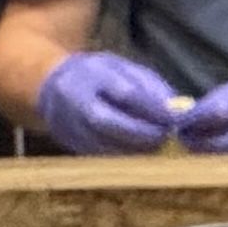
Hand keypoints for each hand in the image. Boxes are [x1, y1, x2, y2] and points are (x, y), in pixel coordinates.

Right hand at [35, 52, 180, 154]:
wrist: (51, 84)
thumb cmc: (98, 75)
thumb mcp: (123, 68)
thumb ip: (150, 87)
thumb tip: (176, 111)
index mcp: (92, 74)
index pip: (124, 93)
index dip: (152, 108)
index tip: (175, 118)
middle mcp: (75, 99)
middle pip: (108, 122)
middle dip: (141, 133)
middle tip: (165, 137)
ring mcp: (67, 124)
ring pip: (102, 145)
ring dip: (134, 150)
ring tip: (156, 147)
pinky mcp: (69, 144)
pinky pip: (99, 156)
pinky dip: (123, 158)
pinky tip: (139, 154)